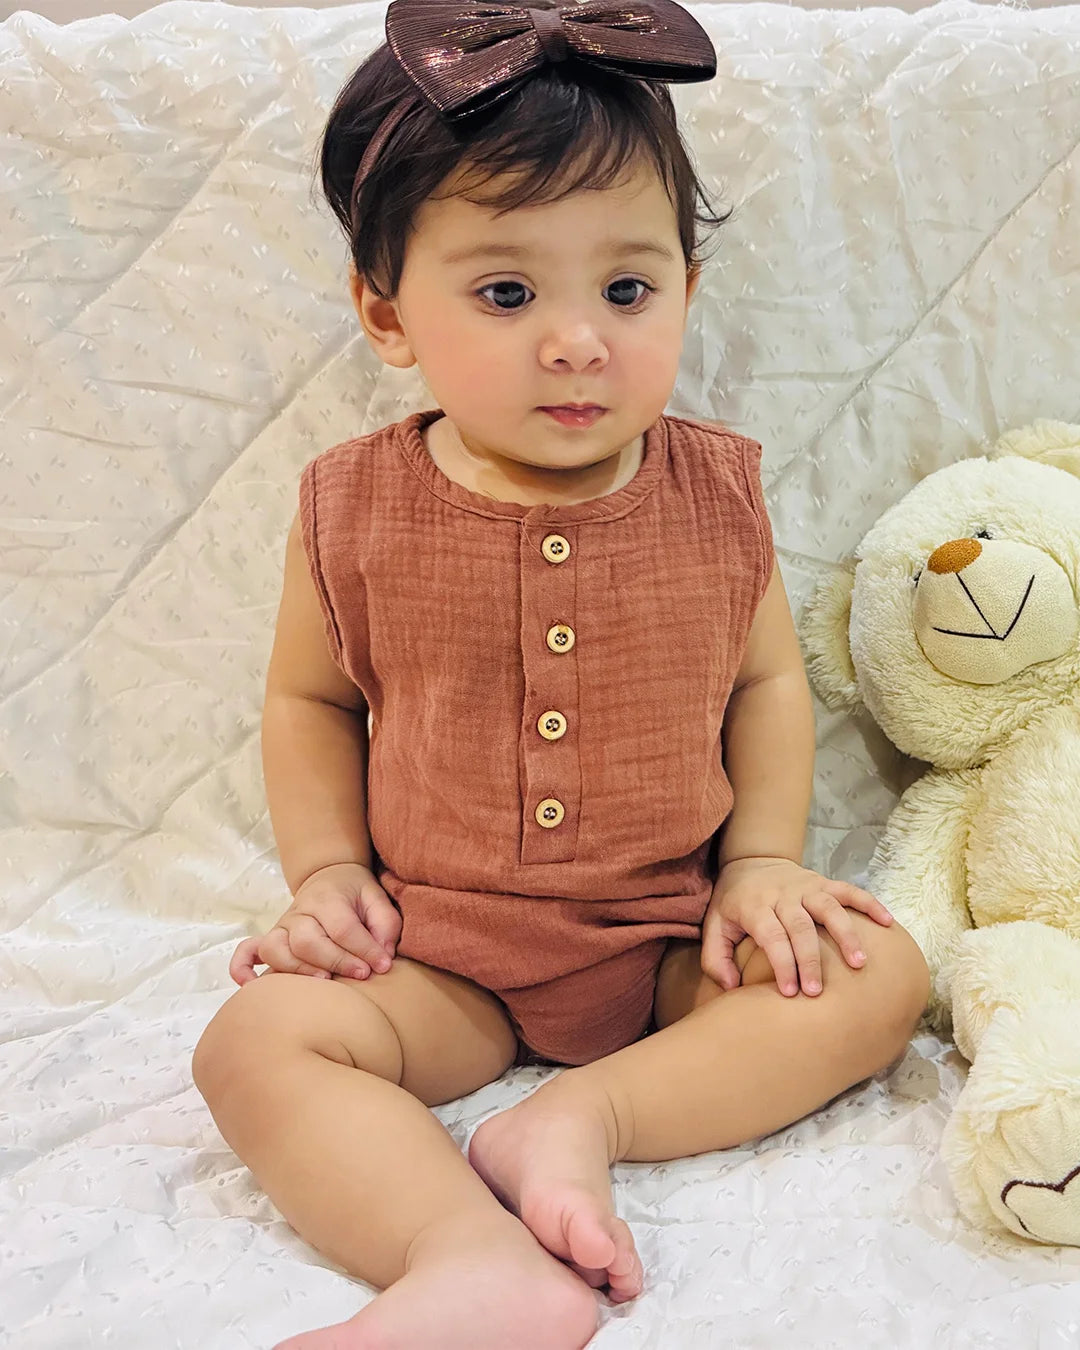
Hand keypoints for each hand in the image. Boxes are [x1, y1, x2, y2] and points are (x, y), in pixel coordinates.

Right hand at [229, 862, 402, 986]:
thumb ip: (386, 925)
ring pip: (277, 949)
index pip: (343, 928)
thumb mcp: (378, 899)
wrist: (328, 875)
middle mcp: (299, 912)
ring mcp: (281, 926)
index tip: (383, 966)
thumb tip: (383, 957)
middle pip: (307, 940)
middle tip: (360, 975)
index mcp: (328, 899)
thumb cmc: (355, 895)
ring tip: (324, 981)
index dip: (365, 950)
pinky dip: (243, 968)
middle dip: (336, 960)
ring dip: (299, 969)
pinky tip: (252, 986)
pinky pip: (247, 952)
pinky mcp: (270, 938)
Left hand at [702, 857, 892, 997]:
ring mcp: (806, 887)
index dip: (782, 964)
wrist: (752, 861)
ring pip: (829, 908)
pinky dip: (869, 904)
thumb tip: (731, 988)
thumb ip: (715, 958)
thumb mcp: (714, 926)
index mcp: (755, 907)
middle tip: (817, 992)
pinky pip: (850, 890)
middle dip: (810, 960)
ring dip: (845, 934)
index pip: (772, 936)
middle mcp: (782, 895)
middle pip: (801, 927)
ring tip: (859, 963)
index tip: (791, 992)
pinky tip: (887, 923)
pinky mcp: (824, 882)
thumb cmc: (734, 903)